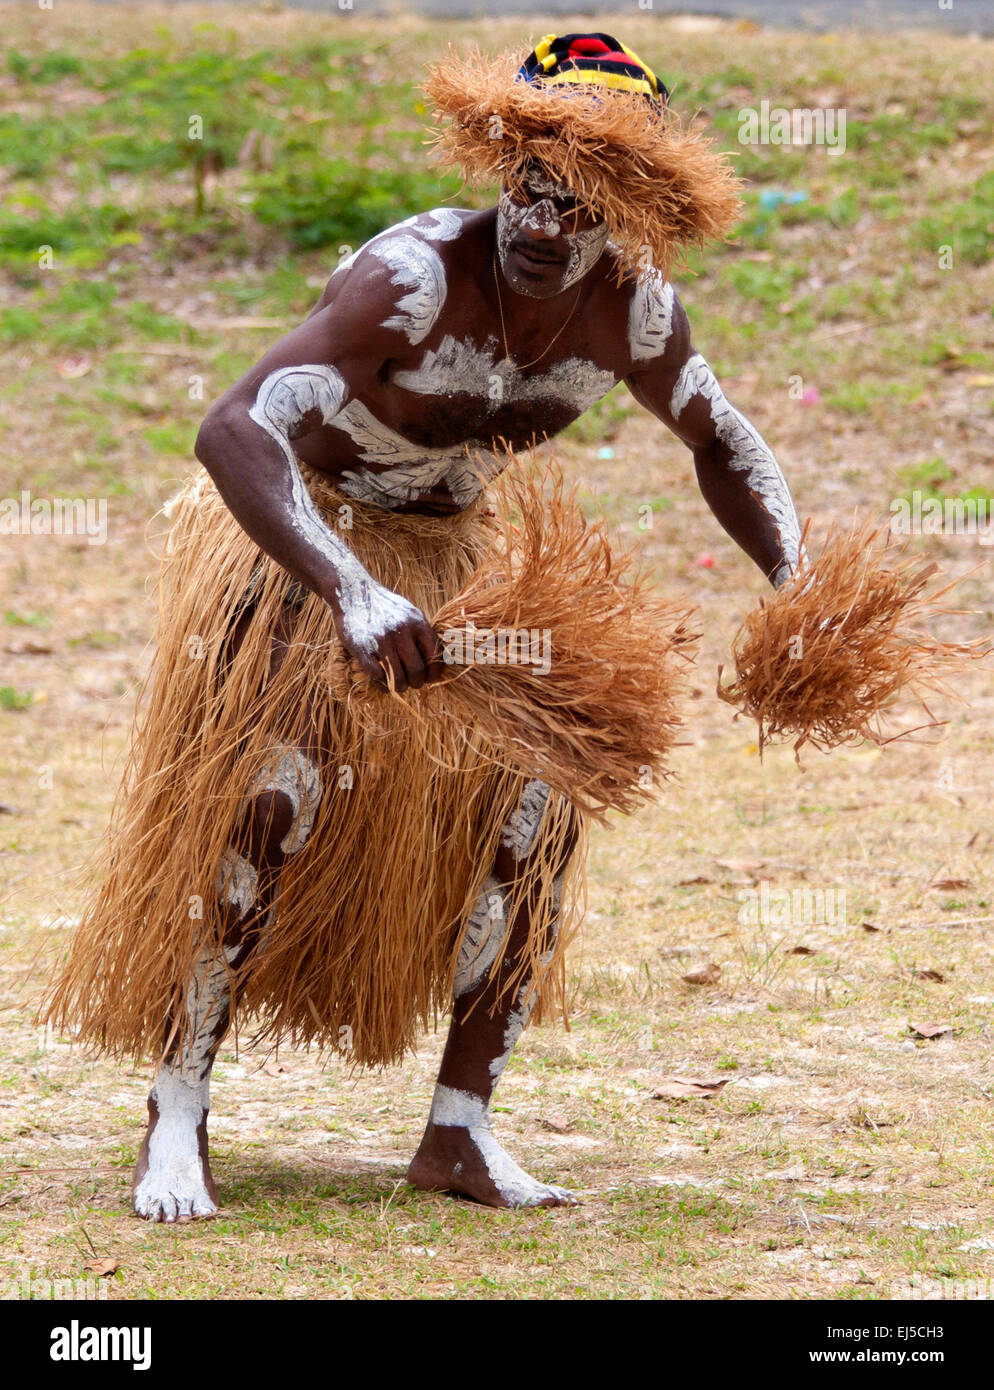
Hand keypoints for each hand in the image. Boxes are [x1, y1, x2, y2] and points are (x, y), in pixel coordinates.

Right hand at [331, 581, 445, 692]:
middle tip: (413, 683)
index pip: (434, 655)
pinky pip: (377, 675)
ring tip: (398, 685)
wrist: (353, 592)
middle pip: (416, 670)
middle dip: (417, 683)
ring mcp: (381, 640)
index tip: (429, 678)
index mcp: (417, 623)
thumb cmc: (385, 606)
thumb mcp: (409, 613)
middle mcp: (401, 631)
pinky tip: (382, 681)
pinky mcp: (362, 648)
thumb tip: (436, 659)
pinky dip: (382, 683)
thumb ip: (422, 634)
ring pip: (397, 677)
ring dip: (399, 686)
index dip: (434, 672)